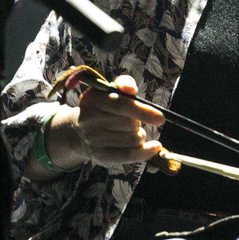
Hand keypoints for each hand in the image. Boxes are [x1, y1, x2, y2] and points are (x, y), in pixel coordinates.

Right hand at [46, 74, 165, 169]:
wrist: (77, 132)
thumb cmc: (102, 108)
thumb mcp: (108, 91)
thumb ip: (123, 83)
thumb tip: (131, 88)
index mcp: (93, 99)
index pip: (121, 105)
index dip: (142, 111)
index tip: (161, 118)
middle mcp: (90, 120)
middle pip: (130, 123)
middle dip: (138, 122)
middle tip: (131, 121)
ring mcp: (94, 140)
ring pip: (133, 138)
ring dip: (139, 135)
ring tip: (130, 132)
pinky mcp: (100, 156)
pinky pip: (129, 155)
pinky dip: (145, 152)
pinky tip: (154, 147)